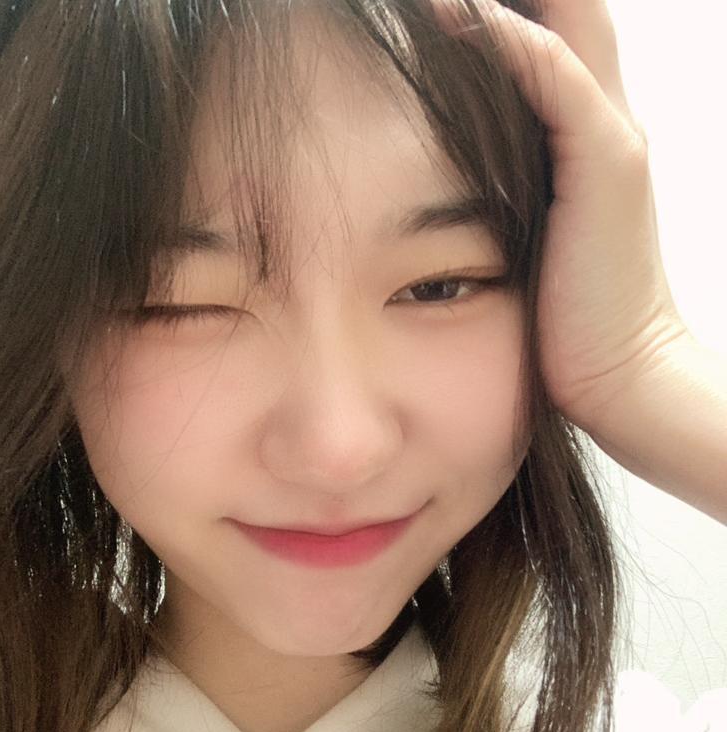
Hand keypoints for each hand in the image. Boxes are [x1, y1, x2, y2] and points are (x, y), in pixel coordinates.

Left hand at [429, 0, 690, 432]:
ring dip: (500, 5)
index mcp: (584, 134)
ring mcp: (610, 138)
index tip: (436, 14)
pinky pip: (559, 82)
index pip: (553, 35)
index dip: (505, 11)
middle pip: (570, 13)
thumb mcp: (526, 239)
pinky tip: (460, 20)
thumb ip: (502, 195)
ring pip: (564, 28)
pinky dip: (514, 45)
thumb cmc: (567, 315)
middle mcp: (604, 120)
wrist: (621, 369)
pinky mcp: (606, 166)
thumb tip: (442, 185)